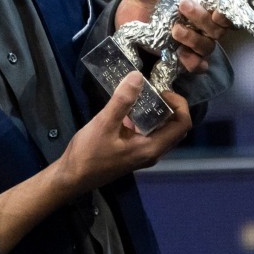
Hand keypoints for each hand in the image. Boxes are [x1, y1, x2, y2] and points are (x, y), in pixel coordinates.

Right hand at [54, 72, 192, 194]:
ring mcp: (143, 154)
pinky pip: (148, 133)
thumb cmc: (88, 153)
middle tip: (153, 91)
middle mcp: (153, 152)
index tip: (161, 91)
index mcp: (152, 148)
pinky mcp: (133, 152)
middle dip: (170, 106)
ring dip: (157, 112)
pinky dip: (144, 119)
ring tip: (142, 95)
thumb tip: (138, 77)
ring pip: (162, 130)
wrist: (71, 177)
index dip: (179, 104)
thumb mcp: (104, 124)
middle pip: (175, 127)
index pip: (182, 125)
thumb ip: (122, 100)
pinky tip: (128, 108)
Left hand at [114, 0, 231, 72]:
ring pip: (207, 47)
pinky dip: (193, 63)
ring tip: (175, 30)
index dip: (227, 15)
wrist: (127, 7)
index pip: (226, 12)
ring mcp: (192, 41)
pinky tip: (180, 54)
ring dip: (194, 40)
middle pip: (217, 30)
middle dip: (203, 20)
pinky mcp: (180, 55)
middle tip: (183, 6)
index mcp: (205, 4)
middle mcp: (203, 24)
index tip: (217, 12)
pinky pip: (196, 65)